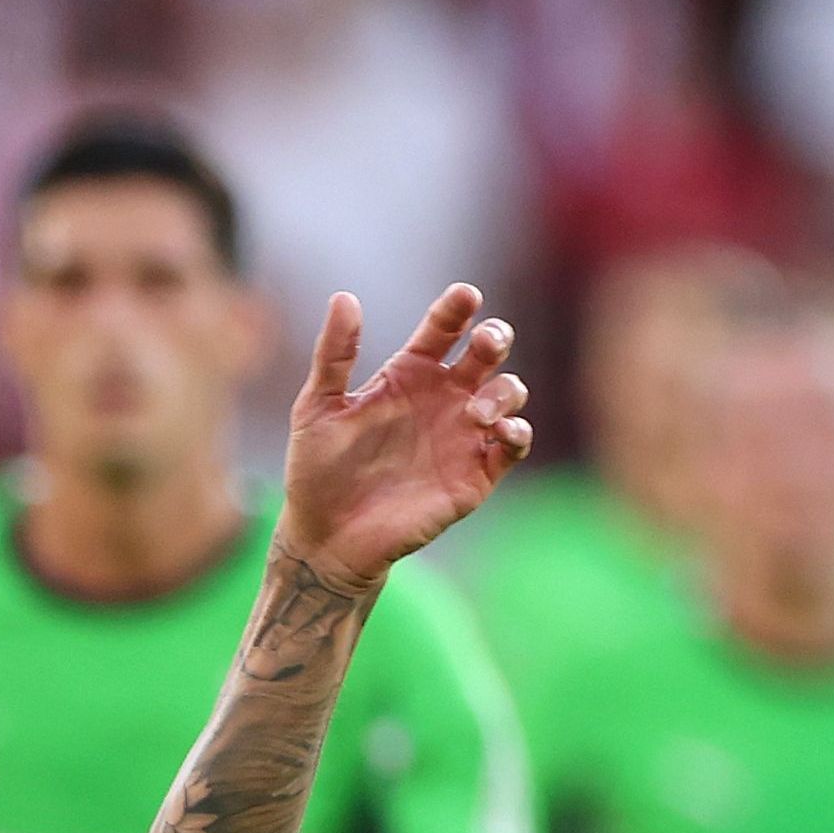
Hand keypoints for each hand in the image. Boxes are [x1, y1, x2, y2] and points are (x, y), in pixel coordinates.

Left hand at [273, 285, 531, 592]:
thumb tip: (344, 298)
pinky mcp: (475, 475)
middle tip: (487, 341)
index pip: (443, 329)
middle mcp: (442, 398)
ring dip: (504, 391)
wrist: (325, 536)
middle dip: (496, 338)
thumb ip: (334, 355)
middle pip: (487, 353)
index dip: (457, 309)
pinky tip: (502, 432)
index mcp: (408, 374)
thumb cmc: (317, 469)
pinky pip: (512, 446)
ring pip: (508, 393)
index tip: (465, 296)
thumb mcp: (316, 407)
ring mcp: (462, 435)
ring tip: (476, 409)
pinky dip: (517, 434)